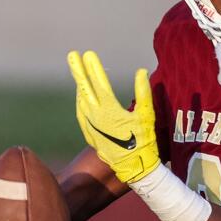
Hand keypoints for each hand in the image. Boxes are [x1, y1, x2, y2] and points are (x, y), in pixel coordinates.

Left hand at [69, 50, 158, 183]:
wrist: (133, 167)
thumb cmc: (144, 142)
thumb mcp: (147, 116)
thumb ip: (144, 93)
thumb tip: (141, 72)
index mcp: (109, 110)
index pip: (98, 83)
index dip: (93, 67)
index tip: (88, 53)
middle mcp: (95, 116)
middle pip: (84, 88)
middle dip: (78, 70)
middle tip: (72, 55)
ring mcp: (90, 125)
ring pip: (81, 100)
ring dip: (80, 85)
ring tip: (78, 73)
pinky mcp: (90, 134)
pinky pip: (81, 112)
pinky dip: (80, 101)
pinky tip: (81, 98)